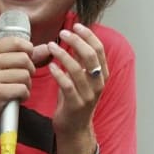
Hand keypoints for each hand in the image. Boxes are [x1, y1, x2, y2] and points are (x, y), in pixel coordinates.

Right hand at [0, 35, 34, 132]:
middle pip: (24, 58)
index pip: (17, 42)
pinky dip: (24, 95)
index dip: (28, 52)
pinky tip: (15, 98)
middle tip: (20, 79)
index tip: (23, 63)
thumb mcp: (2, 67)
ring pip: (25, 75)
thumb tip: (47, 48)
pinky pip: (23, 89)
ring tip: (16, 89)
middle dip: (29, 71)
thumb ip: (25, 56)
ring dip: (27, 85)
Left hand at [46, 23, 107, 139]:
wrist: (75, 128)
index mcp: (102, 75)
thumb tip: (76, 37)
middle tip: (63, 33)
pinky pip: (67, 85)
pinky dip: (58, 73)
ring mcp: (88, 95)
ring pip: (77, 69)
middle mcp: (98, 84)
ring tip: (51, 46)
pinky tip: (50, 66)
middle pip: (90, 56)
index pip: (99, 49)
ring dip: (63, 54)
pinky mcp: (75, 104)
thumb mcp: (83, 78)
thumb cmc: (76, 99)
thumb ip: (82, 61)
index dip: (88, 35)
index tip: (76, 25)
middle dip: (76, 41)